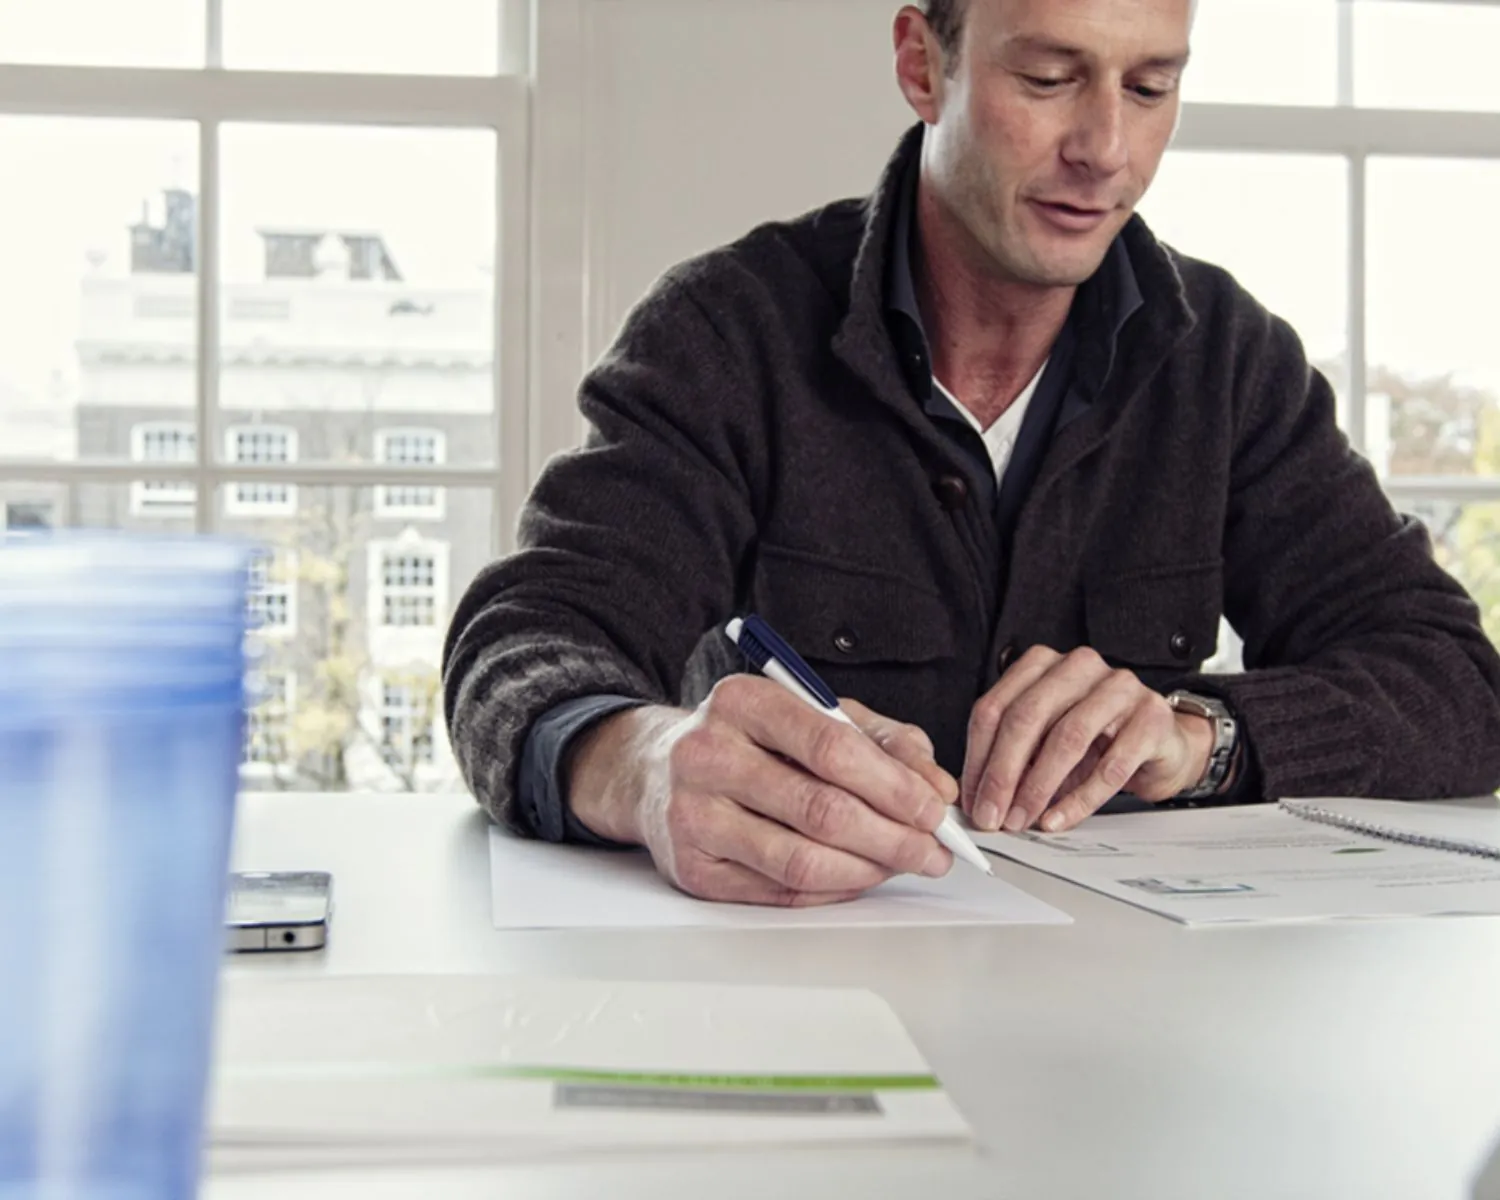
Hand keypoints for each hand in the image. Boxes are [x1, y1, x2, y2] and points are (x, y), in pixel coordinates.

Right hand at [566, 678, 958, 905]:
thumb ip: (881, 741)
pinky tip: (858, 876)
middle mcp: (708, 754)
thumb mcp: (812, 715)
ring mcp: (693, 815)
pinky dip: (833, 889)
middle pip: (821, 809)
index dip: (894, 785)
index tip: (934, 809)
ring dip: (868, 869)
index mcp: (742, 701)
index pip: (831, 746)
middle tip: (933, 850)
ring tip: (902, 865)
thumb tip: (935, 786)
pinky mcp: (692, 868)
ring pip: (801, 859)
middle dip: (892, 837)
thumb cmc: (748, 742)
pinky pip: (780, 890)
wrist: (656, 772)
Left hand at [960, 646, 1215, 834]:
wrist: (1163, 744)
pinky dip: (1079, 799)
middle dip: (1002, 773)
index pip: (994, 708)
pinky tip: (1059, 818)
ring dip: (1038, 787)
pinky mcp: (1152, 717)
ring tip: (1022, 819)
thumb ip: (1013, 760)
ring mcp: (1119, 687)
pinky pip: (1110, 765)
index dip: (977, 758)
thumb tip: (976, 799)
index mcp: (1043, 665)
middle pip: (1026, 718)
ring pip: (1066, 737)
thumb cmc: (1098, 741)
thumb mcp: (1046, 744)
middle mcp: (1079, 667)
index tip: (971, 800)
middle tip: (991, 815)